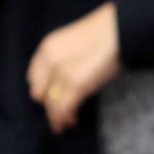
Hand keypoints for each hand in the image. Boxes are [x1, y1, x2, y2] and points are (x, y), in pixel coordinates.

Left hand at [27, 2, 121, 133]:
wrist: (120, 28)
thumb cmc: (104, 32)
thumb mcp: (73, 41)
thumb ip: (64, 58)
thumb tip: (65, 77)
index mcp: (48, 48)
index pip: (34, 78)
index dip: (42, 90)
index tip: (51, 97)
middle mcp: (50, 61)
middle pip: (40, 94)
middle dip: (49, 104)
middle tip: (60, 112)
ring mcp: (62, 74)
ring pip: (51, 106)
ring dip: (57, 118)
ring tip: (64, 125)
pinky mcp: (76, 85)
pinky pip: (64, 110)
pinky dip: (66, 119)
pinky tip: (72, 121)